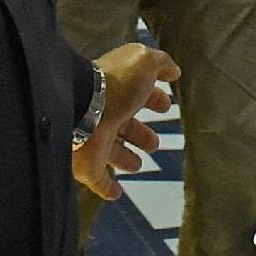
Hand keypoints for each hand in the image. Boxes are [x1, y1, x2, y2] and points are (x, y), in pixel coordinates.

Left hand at [72, 42, 177, 199]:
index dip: (153, 99)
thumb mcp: (144, 61)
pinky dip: (106, 187)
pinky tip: (116, 194)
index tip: (165, 106)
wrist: (81, 108)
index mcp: (119, 91)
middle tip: (154, 143)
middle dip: (140, 133)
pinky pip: (97, 179)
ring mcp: (94, 141)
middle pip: (125, 126)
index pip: (138, 96)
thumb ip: (160, 63)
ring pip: (112, 152)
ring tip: (138, 165)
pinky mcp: (87, 166)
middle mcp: (105, 115)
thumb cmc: (116, 84)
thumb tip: (174, 71)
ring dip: (125, 158)